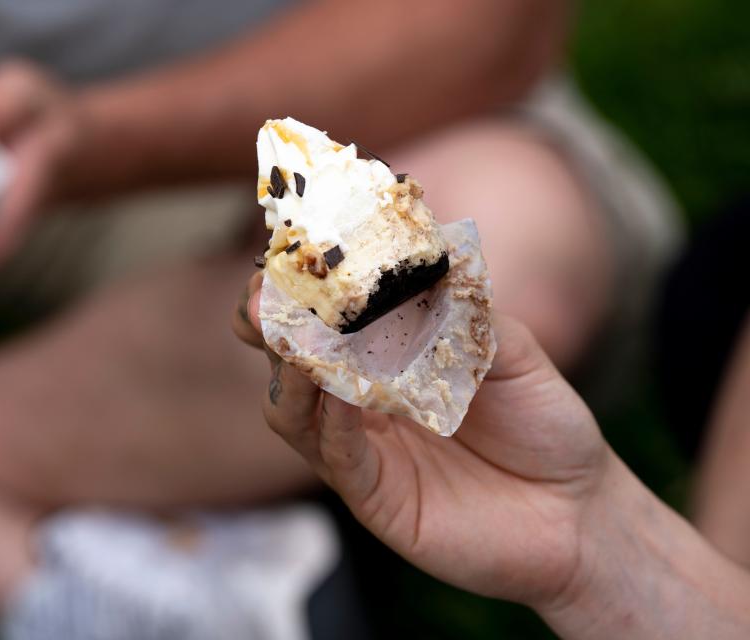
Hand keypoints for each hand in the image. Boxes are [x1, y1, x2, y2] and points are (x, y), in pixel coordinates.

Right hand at [234, 274, 611, 609]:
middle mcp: (358, 404)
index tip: (287, 254)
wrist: (578, 509)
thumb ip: (465, 310)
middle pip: (286, 361)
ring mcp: (361, 452)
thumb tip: (425, 259)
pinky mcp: (375, 496)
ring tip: (293, 341)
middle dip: (270, 323)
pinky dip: (331, 421)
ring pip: (292, 412)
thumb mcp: (511, 349)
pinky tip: (339, 392)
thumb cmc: (542, 422)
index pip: (319, 320)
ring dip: (286, 373)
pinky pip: (336, 455)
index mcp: (382, 360)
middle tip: (265, 292)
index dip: (294, 290)